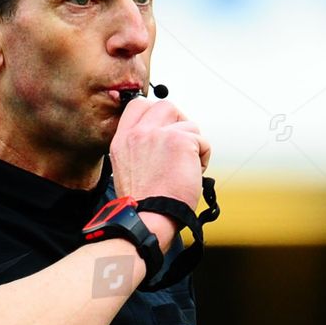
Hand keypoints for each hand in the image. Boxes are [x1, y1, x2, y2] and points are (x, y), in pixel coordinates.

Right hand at [110, 95, 206, 215]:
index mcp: (122, 140)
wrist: (148, 219)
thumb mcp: (127, 168)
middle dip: (179, 122)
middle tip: (182, 144)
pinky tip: (191, 177)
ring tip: (185, 170)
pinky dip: (202, 159)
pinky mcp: (181, 141)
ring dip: (192, 146)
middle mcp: (139, 133)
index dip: (155, 113)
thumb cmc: (143, 204)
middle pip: (166, 106)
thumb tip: (161, 137)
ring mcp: (160, 134)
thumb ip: (139, 147)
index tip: (164, 128)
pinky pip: (202, 142)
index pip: (138, 105)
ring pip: (189, 125)